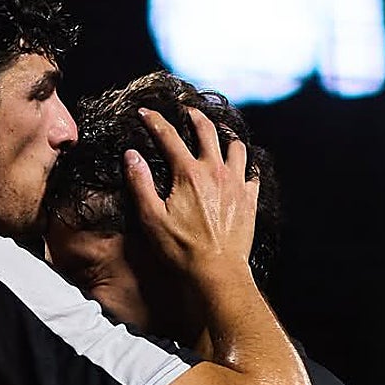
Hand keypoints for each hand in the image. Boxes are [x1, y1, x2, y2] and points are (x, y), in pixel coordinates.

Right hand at [126, 107, 258, 292]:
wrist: (217, 273)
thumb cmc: (181, 250)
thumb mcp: (151, 218)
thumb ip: (140, 183)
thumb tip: (131, 155)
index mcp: (188, 174)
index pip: (168, 136)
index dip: (154, 120)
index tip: (145, 112)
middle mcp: (215, 171)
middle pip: (207, 130)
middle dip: (194, 116)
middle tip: (186, 111)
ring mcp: (236, 184)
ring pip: (236, 147)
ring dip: (225, 136)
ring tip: (218, 135)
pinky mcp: (249, 199)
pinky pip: (252, 172)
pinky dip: (245, 165)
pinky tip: (240, 167)